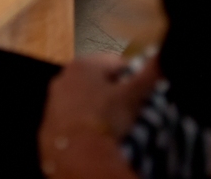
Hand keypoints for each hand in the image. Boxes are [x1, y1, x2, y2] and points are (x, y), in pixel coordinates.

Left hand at [38, 54, 157, 177]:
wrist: (77, 153)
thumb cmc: (106, 117)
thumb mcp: (132, 96)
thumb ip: (148, 75)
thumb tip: (161, 56)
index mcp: (84, 64)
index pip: (115, 62)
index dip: (131, 76)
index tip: (139, 92)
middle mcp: (64, 76)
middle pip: (97, 79)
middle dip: (112, 91)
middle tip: (126, 109)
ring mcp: (54, 98)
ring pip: (83, 96)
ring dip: (96, 105)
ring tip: (110, 123)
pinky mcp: (50, 119)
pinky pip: (72, 114)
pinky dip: (83, 120)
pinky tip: (93, 132)